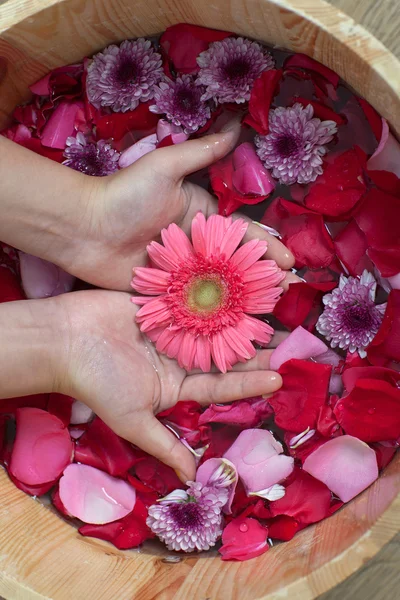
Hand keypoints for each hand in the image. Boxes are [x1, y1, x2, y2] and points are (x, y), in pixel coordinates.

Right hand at [54, 288, 283, 480]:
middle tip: (290, 343)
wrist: (65, 339)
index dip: (250, 383)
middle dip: (255, 350)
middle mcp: (179, 357)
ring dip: (243, 321)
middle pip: (225, 354)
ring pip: (216, 325)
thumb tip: (193, 478)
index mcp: (175, 385)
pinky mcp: (163, 303)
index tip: (281, 377)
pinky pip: (195, 300)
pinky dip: (218, 298)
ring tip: (276, 315)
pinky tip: (243, 292)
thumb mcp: (132, 420)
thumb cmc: (97, 382)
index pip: (222, 386)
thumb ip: (163, 445)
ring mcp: (173, 328)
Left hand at [67, 125, 296, 289]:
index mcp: (202, 216)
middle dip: (262, 275)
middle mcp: (196, 244)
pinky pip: (193, 302)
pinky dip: (213, 311)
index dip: (267, 245)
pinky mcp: (165, 291)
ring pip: (219, 284)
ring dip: (244, 296)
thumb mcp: (165, 166)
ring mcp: (181, 270)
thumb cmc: (124, 195)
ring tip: (270, 310)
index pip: (242, 232)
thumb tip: (237, 126)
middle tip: (288, 290)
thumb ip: (202, 152)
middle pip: (236, 262)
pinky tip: (235, 322)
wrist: (83, 227)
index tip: (290, 260)